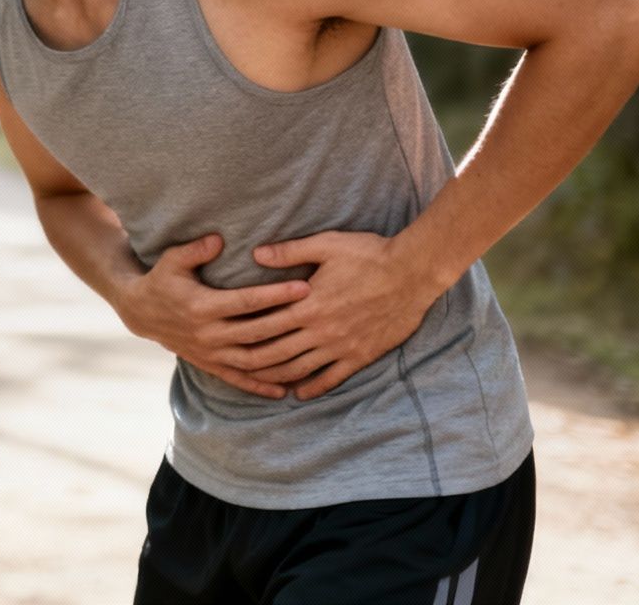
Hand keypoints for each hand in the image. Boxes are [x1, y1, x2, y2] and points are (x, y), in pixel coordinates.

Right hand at [112, 233, 312, 398]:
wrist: (140, 312)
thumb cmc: (162, 279)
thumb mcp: (173, 259)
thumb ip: (196, 250)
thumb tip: (219, 239)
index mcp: (201, 306)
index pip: (247, 301)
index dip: (276, 295)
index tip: (304, 287)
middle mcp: (208, 334)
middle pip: (256, 332)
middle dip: (289, 323)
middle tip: (319, 314)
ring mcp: (209, 353)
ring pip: (251, 360)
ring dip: (282, 358)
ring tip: (310, 353)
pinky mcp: (209, 365)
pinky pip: (238, 379)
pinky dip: (261, 386)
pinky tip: (285, 389)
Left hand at [228, 231, 442, 399]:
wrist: (412, 273)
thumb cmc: (368, 254)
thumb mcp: (326, 245)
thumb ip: (289, 253)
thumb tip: (256, 253)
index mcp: (308, 305)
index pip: (266, 324)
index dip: (244, 332)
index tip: (226, 337)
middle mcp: (320, 331)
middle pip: (277, 353)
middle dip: (252, 361)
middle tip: (232, 366)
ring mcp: (340, 347)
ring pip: (300, 370)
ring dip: (277, 378)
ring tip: (258, 382)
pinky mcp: (360, 356)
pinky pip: (332, 379)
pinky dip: (313, 389)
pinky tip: (300, 394)